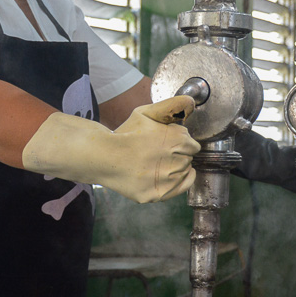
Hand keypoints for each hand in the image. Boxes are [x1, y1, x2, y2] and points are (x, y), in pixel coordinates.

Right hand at [21, 96, 200, 202]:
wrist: (103, 156)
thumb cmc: (125, 133)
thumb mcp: (146, 112)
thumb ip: (172, 106)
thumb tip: (191, 102)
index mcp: (176, 139)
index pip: (191, 144)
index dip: (180, 142)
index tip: (168, 142)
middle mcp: (174, 160)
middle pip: (187, 159)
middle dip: (177, 154)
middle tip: (158, 153)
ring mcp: (166, 180)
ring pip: (183, 173)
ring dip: (175, 168)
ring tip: (156, 163)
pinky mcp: (158, 194)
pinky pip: (180, 188)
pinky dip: (178, 182)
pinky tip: (167, 175)